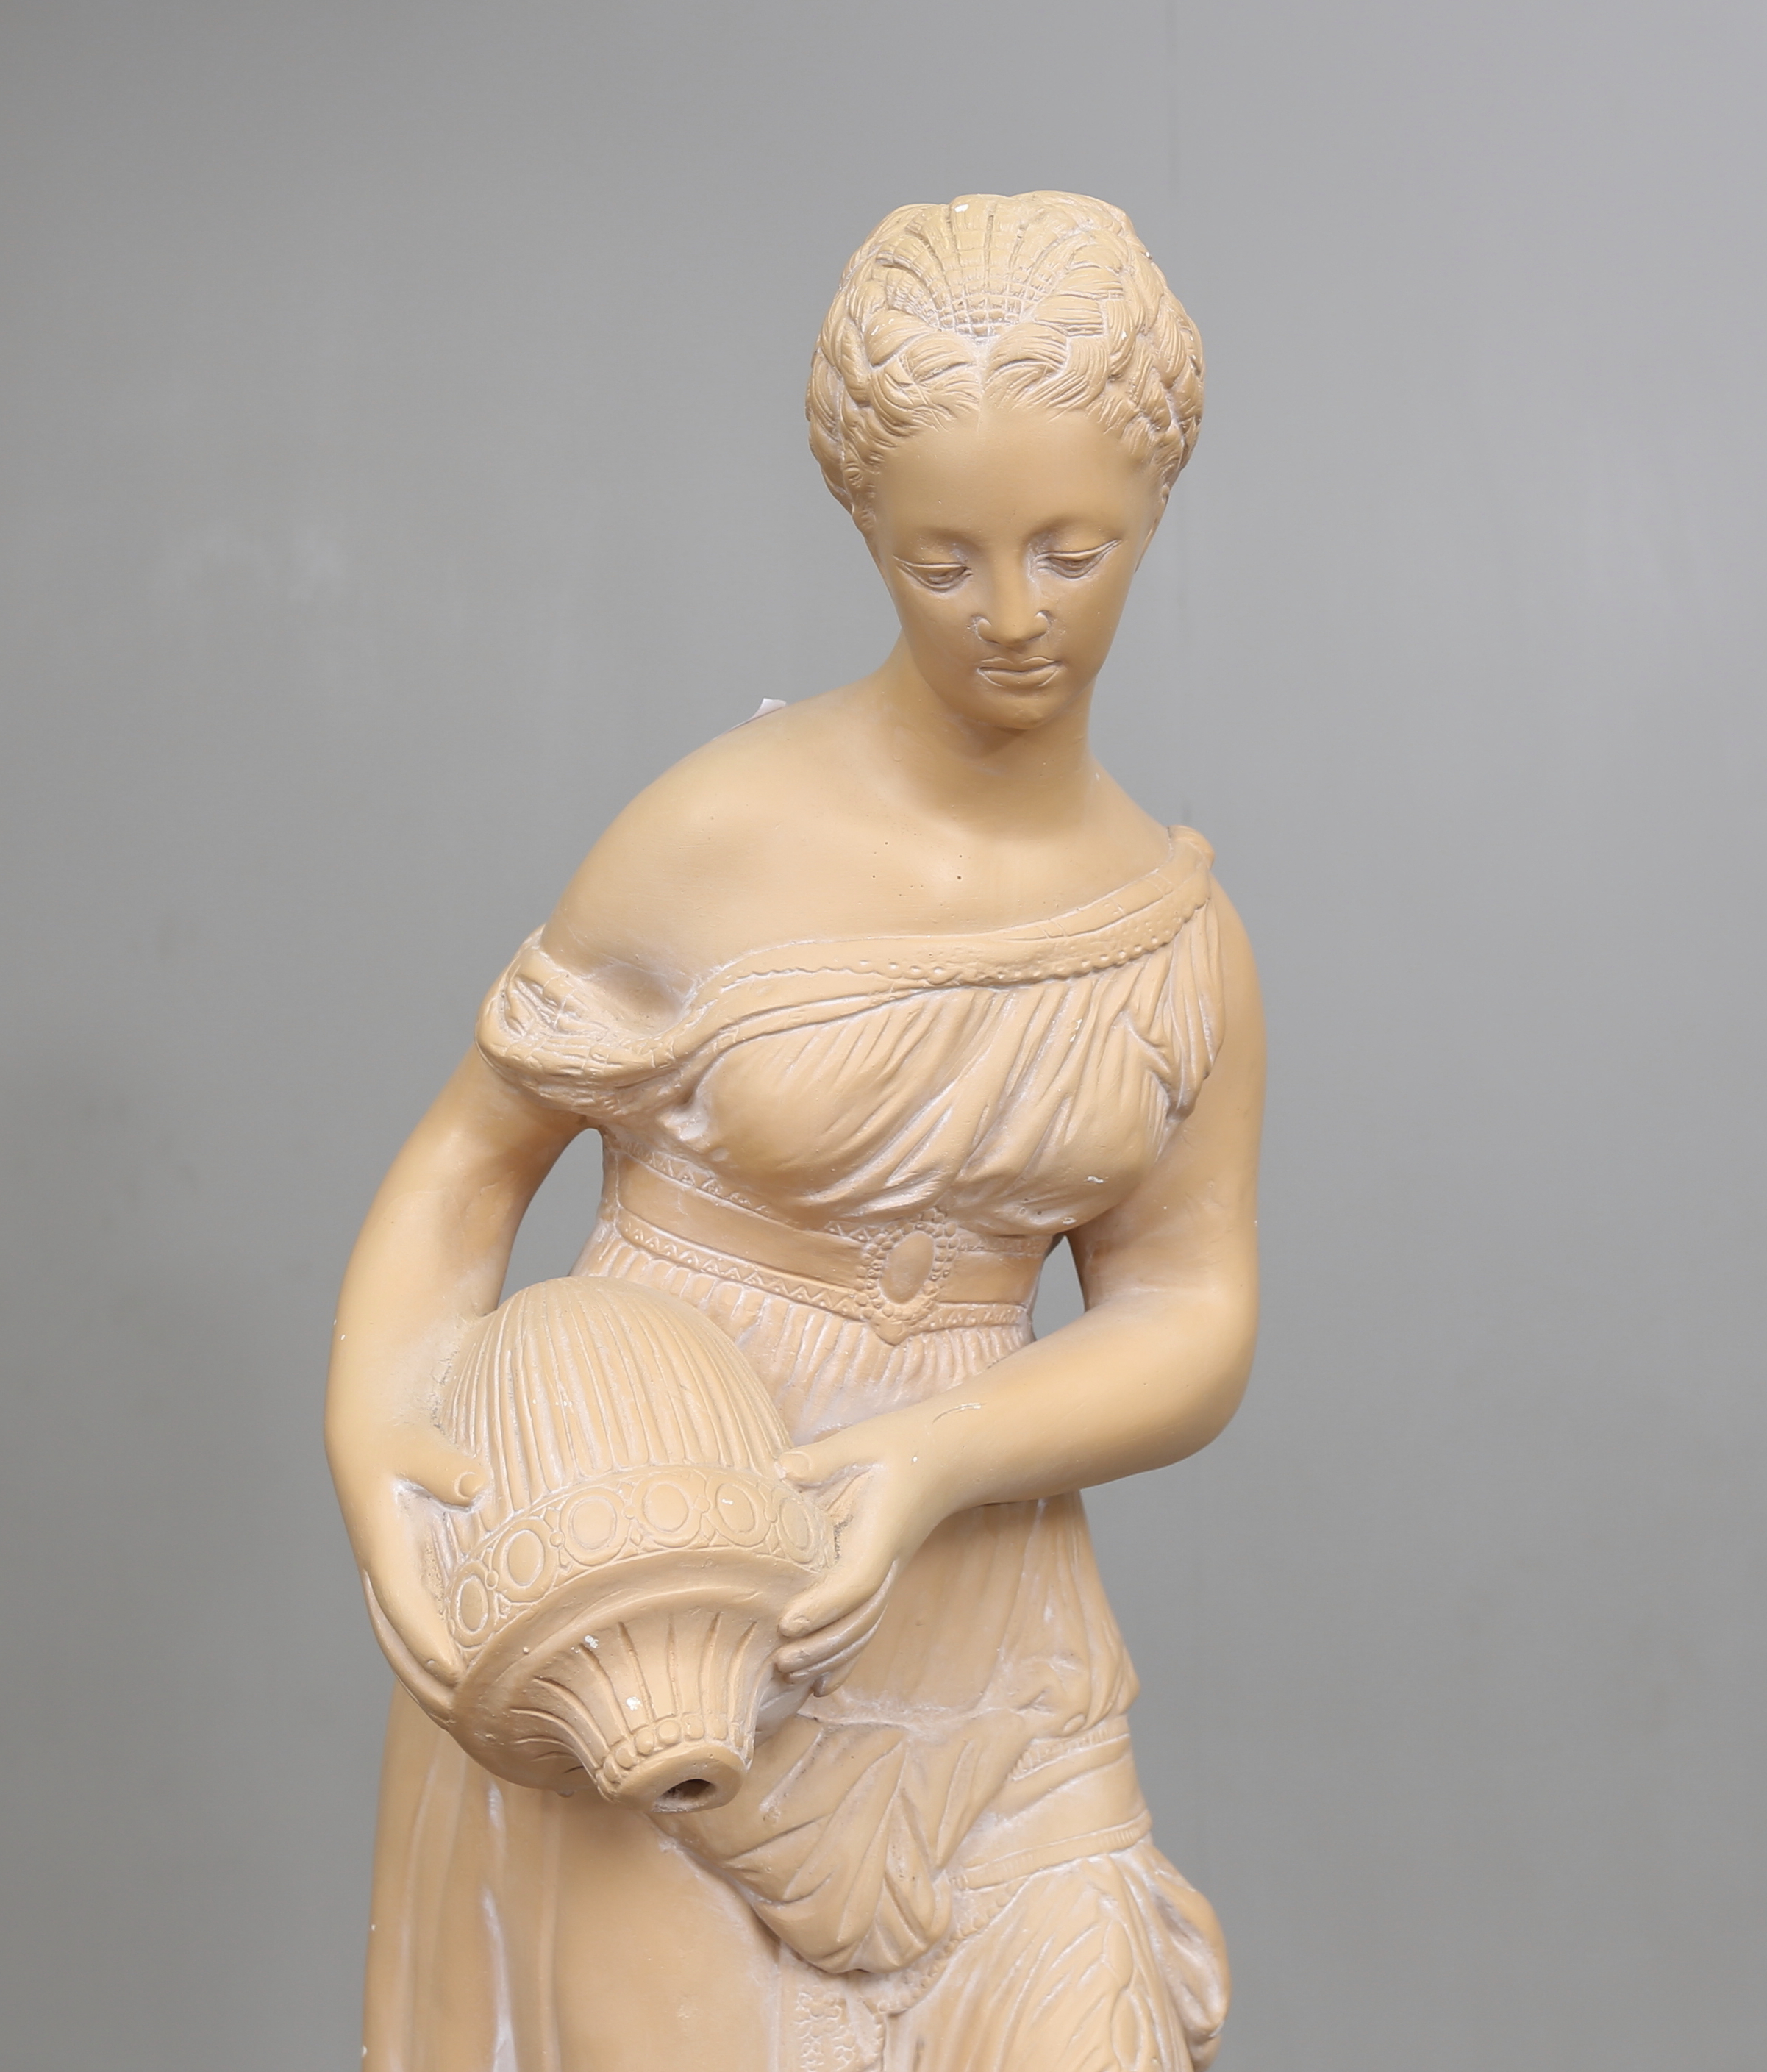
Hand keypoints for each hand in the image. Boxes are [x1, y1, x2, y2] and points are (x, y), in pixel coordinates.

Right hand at [337, 1423, 486, 1718]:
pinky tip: (461, 1656)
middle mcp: (380, 1557)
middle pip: (394, 1631)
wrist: (371, 1411)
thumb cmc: (396, 1427)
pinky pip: (413, 1604)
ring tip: (458, 1704)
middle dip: (421, 1674)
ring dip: (422, 1664)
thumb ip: (442, 1467)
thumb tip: (475, 1488)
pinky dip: (428, 1635)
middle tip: (461, 1714)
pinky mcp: (402, 1550)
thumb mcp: (416, 1440)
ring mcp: (389, 1556)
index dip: (424, 1639)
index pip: (401, 1601)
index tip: (452, 1674)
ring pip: (400, 1624)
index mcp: (380, 1538)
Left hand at [772, 1415, 947, 1691]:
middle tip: (779, 1661)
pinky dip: (845, 1656)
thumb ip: (823, 1458)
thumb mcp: (861, 1441)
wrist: (947, 1454)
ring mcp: (890, 1571)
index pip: (858, 1580)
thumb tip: (781, 1470)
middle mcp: (890, 1559)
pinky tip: (822, 1685)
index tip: (786, 1622)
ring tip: (789, 1675)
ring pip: (866, 1627)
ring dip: (831, 1657)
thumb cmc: (899, 1445)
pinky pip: (867, 1623)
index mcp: (883, 1529)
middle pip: (863, 1618)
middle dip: (822, 1646)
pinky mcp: (883, 1574)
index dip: (825, 1606)